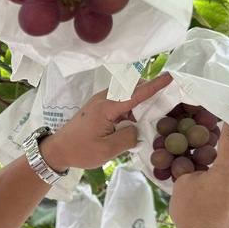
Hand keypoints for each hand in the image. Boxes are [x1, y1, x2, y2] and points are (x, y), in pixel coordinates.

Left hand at [40, 73, 172, 170]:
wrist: (57, 150)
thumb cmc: (80, 150)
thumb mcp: (107, 150)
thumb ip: (128, 138)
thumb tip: (138, 129)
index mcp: (107, 107)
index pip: (136, 94)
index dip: (155, 86)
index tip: (170, 77)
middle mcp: (104, 99)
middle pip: (132, 88)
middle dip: (149, 89)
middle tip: (167, 97)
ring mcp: (100, 101)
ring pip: (126, 94)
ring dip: (140, 100)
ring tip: (154, 111)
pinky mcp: (98, 107)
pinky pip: (119, 101)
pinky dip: (131, 106)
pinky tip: (136, 119)